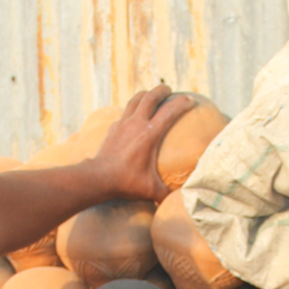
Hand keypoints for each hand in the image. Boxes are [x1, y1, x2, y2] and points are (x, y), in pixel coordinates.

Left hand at [88, 84, 194, 203]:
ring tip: (151, 95)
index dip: (181, 103)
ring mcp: (122, 124)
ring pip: (135, 100)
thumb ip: (167, 193)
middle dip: (161, 90)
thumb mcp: (151, 189)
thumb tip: (181, 198)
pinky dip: (132, 108)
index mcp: (149, 134)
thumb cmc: (126, 182)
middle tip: (169, 90)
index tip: (190, 100)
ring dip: (145, 94)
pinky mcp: (113, 128)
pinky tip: (134, 114)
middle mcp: (136, 124)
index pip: (169, 111)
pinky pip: (124, 112)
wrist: (98, 178)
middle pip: (150, 97)